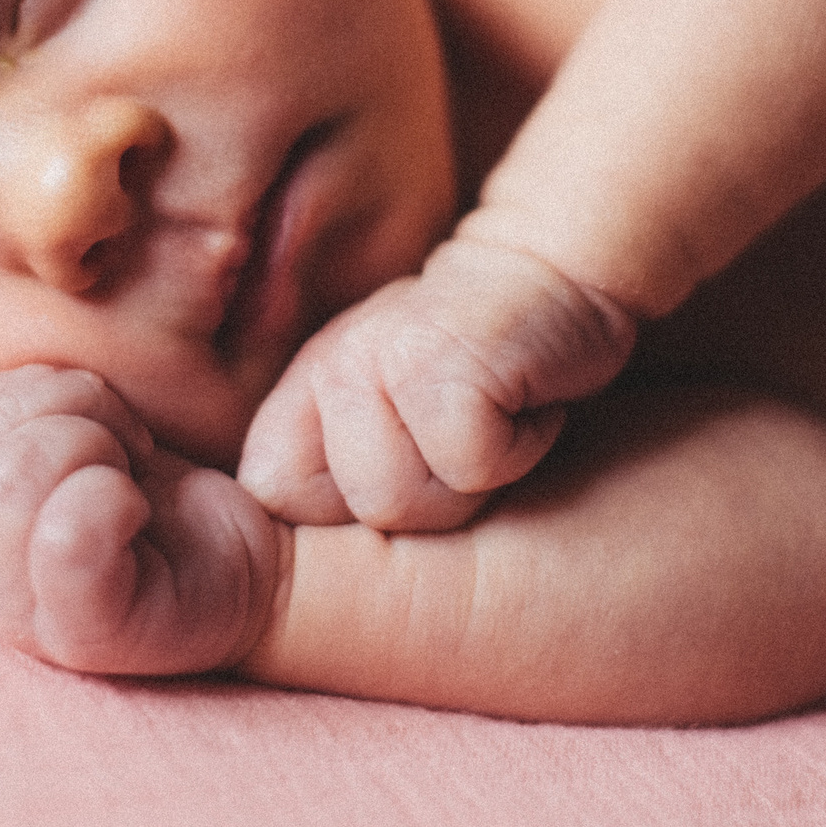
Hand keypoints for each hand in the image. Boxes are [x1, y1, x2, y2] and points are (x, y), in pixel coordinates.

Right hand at [0, 365, 284, 676]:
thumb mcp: (78, 422)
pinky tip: (142, 514)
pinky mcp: (87, 636)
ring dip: (97, 444)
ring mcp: (23, 615)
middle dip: (72, 408)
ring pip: (12, 475)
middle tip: (127, 448)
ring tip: (133, 478)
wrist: (257, 562)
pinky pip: (67, 539)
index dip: (27, 392)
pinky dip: (113, 499)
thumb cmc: (163, 486)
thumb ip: (19, 399)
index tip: (92, 418)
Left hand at [238, 237, 637, 531]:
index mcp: (303, 392)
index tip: (416, 459)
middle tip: (464, 434)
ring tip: (493, 417)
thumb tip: (303, 553)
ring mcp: (371, 360)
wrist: (551, 274)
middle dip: (433, 501)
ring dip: (475, 476)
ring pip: (402, 502)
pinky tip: (525, 401)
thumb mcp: (390, 416)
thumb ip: (334, 470)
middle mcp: (325, 370)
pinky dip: (519, 446)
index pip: (274, 497)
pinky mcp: (435, 363)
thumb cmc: (480, 370)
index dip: (350, 511)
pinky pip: (469, 465)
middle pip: (357, 515)